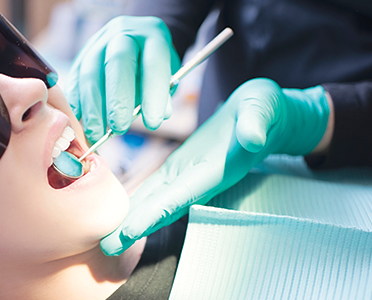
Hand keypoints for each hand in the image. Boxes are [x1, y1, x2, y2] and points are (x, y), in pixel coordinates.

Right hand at [65, 16, 180, 143]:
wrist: (137, 41)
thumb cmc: (153, 66)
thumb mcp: (168, 75)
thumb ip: (164, 93)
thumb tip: (160, 114)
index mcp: (153, 36)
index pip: (153, 64)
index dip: (153, 94)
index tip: (152, 124)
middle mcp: (123, 34)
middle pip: (117, 62)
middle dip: (117, 99)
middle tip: (119, 128)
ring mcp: (99, 43)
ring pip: (90, 73)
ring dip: (92, 107)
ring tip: (97, 133)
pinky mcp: (81, 56)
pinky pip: (75, 79)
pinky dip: (77, 103)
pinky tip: (80, 121)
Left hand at [100, 78, 330, 255]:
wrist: (264, 115)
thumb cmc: (265, 110)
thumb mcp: (263, 108)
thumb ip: (256, 123)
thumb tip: (252, 137)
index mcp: (214, 170)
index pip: (178, 197)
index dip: (153, 215)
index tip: (128, 232)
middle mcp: (197, 179)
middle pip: (161, 208)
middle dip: (134, 227)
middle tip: (106, 245)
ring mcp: (187, 175)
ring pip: (154, 200)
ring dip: (131, 217)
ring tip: (106, 234)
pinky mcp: (180, 166)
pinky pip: (154, 186)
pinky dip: (136, 199)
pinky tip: (117, 207)